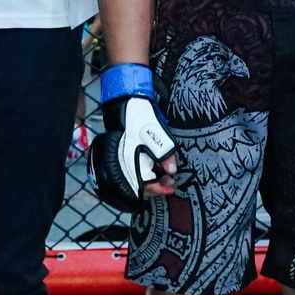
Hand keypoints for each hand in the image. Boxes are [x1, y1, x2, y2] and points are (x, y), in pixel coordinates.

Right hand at [90, 69, 179, 207]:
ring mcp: (123, 161)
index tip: (170, 187)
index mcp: (132, 162)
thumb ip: (166, 155)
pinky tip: (155, 169)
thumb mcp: (160, 136)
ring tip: (165, 176)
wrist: (127, 105)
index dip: (158, 189)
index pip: (144, 185)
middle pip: (140, 185)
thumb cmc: (142, 119)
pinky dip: (146, 172)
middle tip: (170, 182)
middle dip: (157, 186)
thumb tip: (172, 170)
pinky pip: (135, 170)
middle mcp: (125, 164)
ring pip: (138, 178)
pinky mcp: (124, 156)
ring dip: (152, 179)